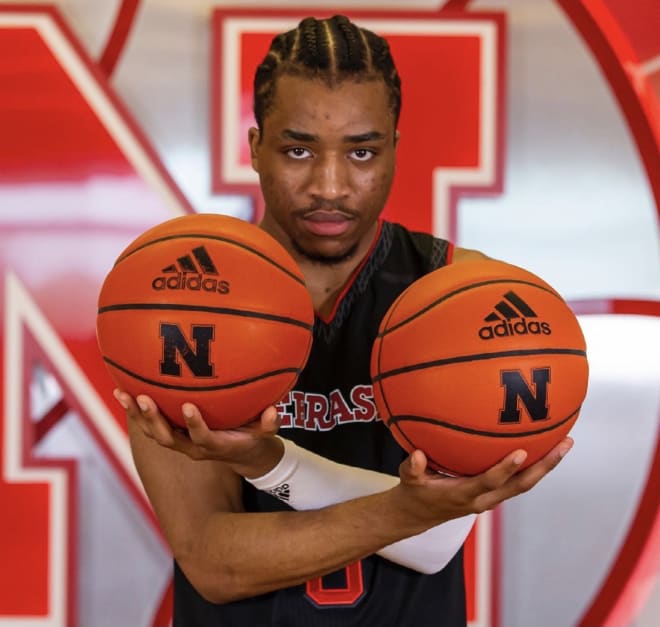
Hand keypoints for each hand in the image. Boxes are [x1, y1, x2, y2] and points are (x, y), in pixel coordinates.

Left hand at [113, 390, 283, 476]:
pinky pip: (152, 424)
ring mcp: (181, 443)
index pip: (201, 438)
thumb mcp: (266, 434)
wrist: (243, 456)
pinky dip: (136, 410)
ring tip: (122, 393)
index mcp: (214, 445)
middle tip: (143, 399)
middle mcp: (193, 447)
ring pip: (154, 432)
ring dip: (138, 415)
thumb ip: (268, 424)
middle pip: (167, 438)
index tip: (187, 406)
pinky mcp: (174, 435)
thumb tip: (273, 410)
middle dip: (154, 419)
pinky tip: (123, 389)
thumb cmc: (254, 439)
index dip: (194, 425)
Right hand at [394, 438, 572, 525]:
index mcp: (465, 495)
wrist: (418, 514)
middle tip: (565, 444)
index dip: (506, 468)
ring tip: (565, 442)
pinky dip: (533, 465)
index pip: (490, 481)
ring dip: (546, 465)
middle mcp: (484, 498)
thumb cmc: (415, 492)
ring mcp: (491, 497)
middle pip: (522, 485)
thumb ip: (413, 467)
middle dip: (546, 466)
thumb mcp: (408, 479)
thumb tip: (417, 454)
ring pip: (525, 483)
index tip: (522, 452)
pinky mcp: (493, 492)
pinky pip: (517, 479)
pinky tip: (541, 445)